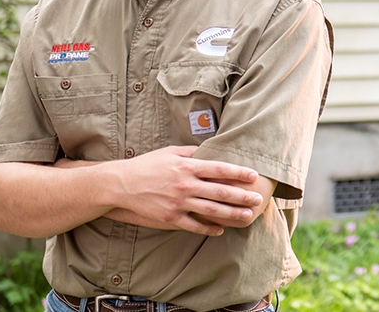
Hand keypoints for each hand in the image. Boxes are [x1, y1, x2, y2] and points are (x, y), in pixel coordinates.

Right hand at [59, 146, 264, 235]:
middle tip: (258, 199)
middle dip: (242, 196)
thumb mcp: (170, 152)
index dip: (238, 172)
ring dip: (232, 214)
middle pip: (220, 192)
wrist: (120, 185)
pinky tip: (221, 229)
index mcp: (187, 167)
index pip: (219, 169)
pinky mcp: (170, 218)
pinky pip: (194, 225)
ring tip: (247, 216)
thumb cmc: (147, 165)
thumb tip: (211, 149)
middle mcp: (185, 185)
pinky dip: (209, 228)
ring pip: (211, 211)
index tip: (253, 176)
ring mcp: (178, 203)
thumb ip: (192, 152)